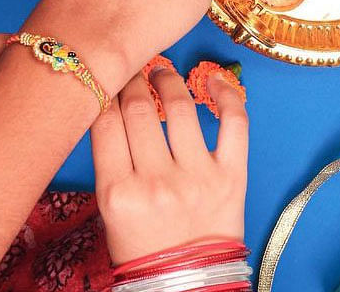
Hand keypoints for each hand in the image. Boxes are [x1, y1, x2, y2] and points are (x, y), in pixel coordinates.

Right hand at [91, 67, 247, 263]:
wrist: (186, 288)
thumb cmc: (144, 249)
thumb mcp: (109, 210)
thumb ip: (109, 160)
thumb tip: (112, 101)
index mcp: (118, 194)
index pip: (105, 120)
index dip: (107, 89)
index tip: (110, 77)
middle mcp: (156, 183)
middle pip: (139, 108)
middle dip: (134, 80)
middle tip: (134, 69)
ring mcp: (197, 178)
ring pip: (180, 106)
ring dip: (169, 79)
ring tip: (162, 71)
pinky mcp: (232, 179)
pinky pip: (234, 123)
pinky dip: (227, 94)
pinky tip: (214, 79)